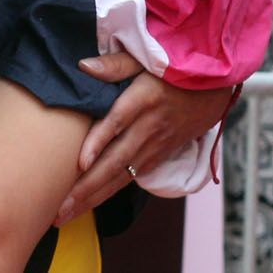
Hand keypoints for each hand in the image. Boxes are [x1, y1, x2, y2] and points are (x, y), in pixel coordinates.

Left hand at [55, 53, 233, 223]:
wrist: (213, 87)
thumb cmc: (175, 69)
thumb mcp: (147, 58)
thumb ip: (115, 64)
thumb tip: (82, 66)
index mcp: (143, 99)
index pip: (117, 122)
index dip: (98, 142)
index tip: (79, 163)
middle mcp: (148, 127)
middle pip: (115, 160)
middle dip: (86, 187)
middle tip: (58, 206)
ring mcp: (154, 145)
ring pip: (120, 176)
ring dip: (93, 197)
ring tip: (65, 214)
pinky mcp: (158, 156)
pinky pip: (130, 178)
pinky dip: (109, 192)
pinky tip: (89, 204)